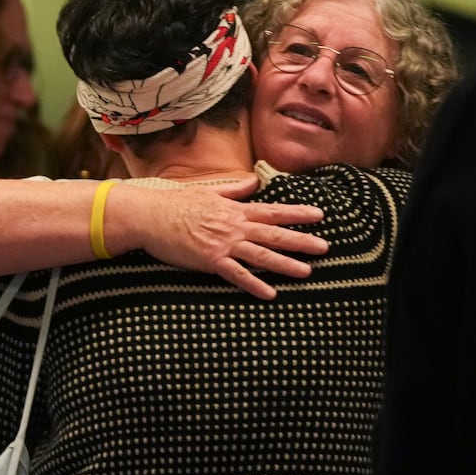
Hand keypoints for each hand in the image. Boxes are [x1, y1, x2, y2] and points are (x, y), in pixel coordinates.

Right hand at [126, 177, 326, 299]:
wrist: (150, 216)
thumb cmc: (175, 203)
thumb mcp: (208, 191)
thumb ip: (234, 190)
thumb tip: (254, 181)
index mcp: (235, 210)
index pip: (273, 211)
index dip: (298, 213)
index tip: (320, 215)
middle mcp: (234, 226)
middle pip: (274, 234)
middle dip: (301, 241)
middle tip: (325, 247)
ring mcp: (224, 244)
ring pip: (261, 255)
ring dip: (286, 264)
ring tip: (307, 271)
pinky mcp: (211, 261)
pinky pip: (237, 275)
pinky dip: (255, 284)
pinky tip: (271, 293)